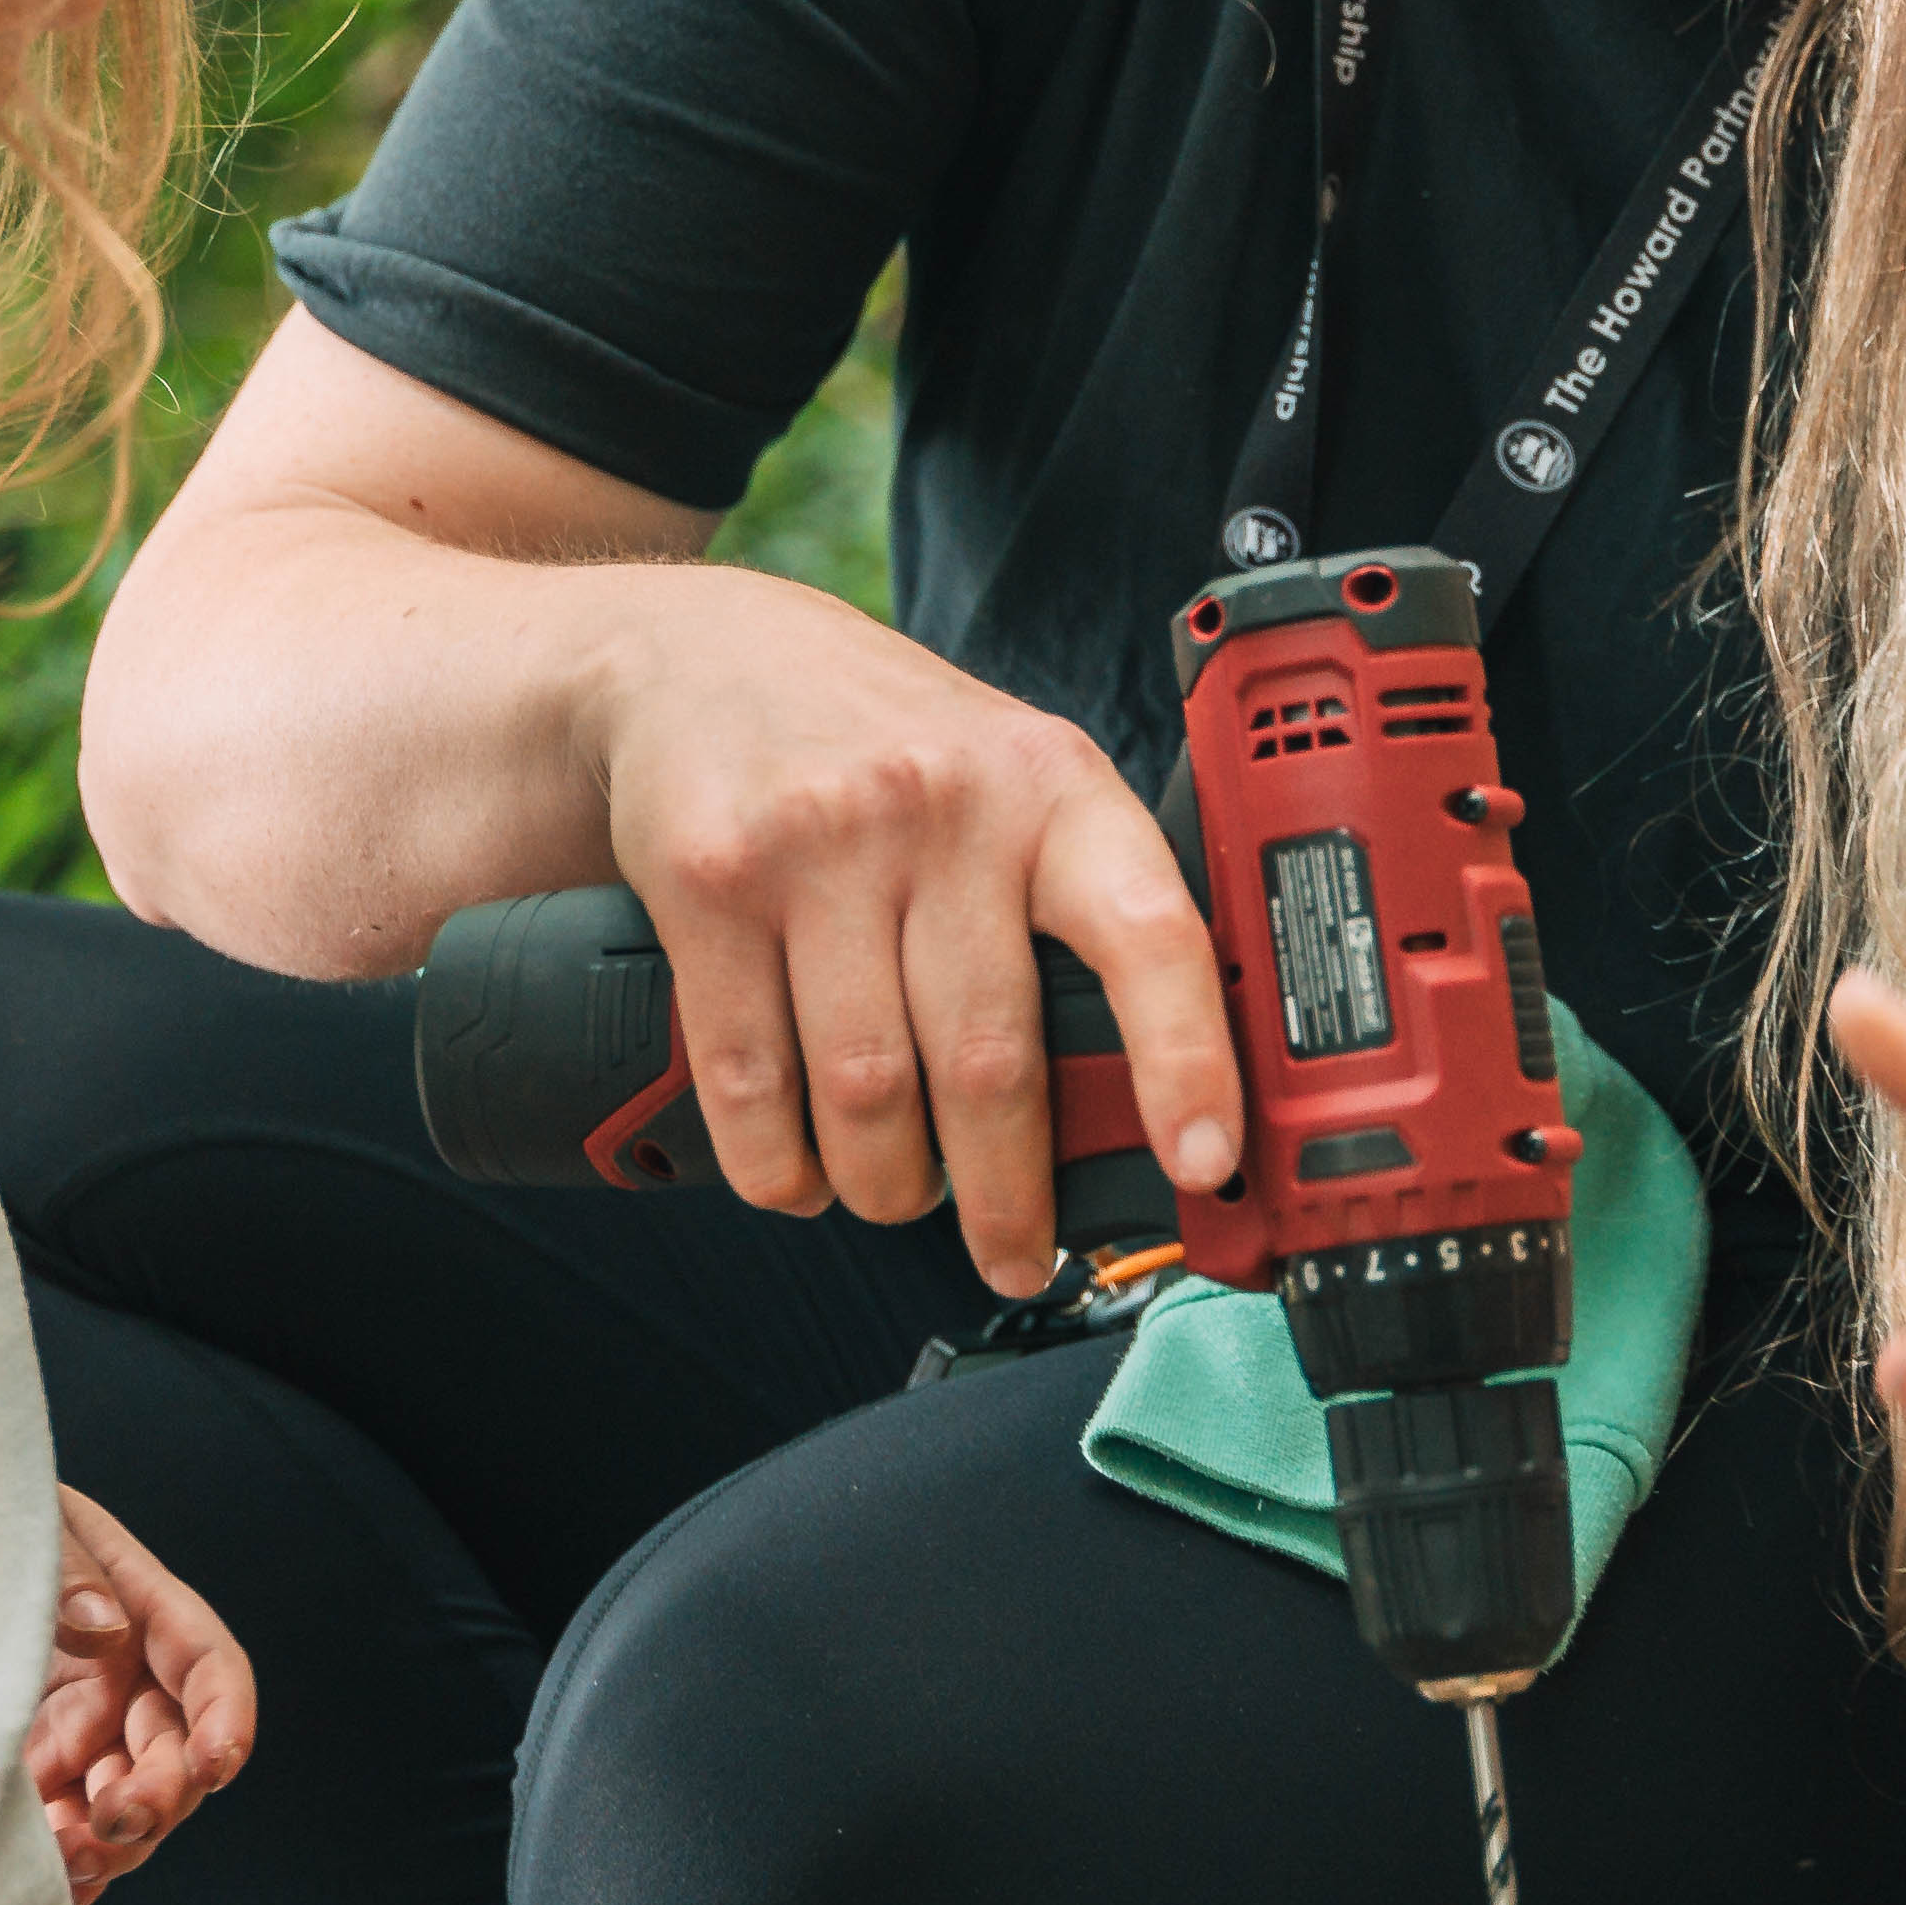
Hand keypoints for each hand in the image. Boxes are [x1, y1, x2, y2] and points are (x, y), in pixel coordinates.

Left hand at [27, 1487, 254, 1904]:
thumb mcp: (36, 1524)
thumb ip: (72, 1570)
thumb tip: (106, 1630)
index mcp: (148, 1612)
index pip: (210, 1669)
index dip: (224, 1719)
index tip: (216, 1764)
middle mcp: (131, 1681)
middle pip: (173, 1753)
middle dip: (156, 1797)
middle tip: (112, 1822)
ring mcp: (88, 1730)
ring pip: (125, 1804)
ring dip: (110, 1841)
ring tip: (70, 1862)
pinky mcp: (43, 1767)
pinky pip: (70, 1823)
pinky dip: (69, 1860)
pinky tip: (56, 1886)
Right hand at [584, 569, 1240, 1296]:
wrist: (701, 655)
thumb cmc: (887, 744)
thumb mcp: (1013, 777)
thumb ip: (1078, 905)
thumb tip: (1156, 1098)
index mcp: (1051, 786)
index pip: (1149, 931)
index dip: (1186, 1060)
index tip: (1204, 1163)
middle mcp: (942, 805)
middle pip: (988, 1060)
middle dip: (1006, 1196)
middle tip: (1015, 1250)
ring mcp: (819, 841)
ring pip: (869, 1091)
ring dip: (887, 1186)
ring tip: (897, 1194)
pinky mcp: (712, 881)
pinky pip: (752, 1078)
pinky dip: (779, 1164)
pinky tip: (800, 1172)